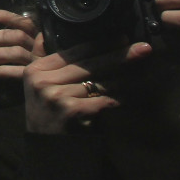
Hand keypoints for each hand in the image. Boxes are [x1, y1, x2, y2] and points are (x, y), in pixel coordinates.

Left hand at [0, 9, 41, 79]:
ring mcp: (38, 60)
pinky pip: (15, 72)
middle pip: (17, 36)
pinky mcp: (34, 75)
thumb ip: (16, 35)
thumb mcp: (30, 43)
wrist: (51, 83)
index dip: (4, 16)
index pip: (23, 22)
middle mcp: (40, 46)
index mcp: (38, 34)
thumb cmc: (34, 59)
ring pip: (14, 53)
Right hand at [23, 35, 151, 133]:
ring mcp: (57, 96)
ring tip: (143, 71)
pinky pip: (102, 100)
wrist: (46, 149)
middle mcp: (43, 81)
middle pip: (88, 63)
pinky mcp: (72, 111)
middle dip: (119, 55)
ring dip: (123, 78)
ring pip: (98, 82)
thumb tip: (42, 30)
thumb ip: (44, 60)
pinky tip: (130, 95)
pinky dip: (117, 98)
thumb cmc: (47, 114)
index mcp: (35, 69)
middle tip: (144, 48)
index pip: (72, 51)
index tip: (122, 38)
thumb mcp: (37, 85)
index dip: (100, 44)